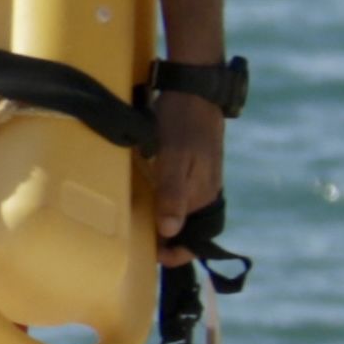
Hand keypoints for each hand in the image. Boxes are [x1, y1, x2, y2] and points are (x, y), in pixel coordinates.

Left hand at [153, 92, 227, 244]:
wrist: (194, 88)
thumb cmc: (182, 122)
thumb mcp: (175, 157)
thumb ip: (172, 195)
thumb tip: (169, 232)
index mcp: (204, 195)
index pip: (196, 240)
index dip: (176, 254)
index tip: (154, 256)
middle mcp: (205, 191)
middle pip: (187, 229)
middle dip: (167, 240)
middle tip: (140, 241)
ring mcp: (199, 178)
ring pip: (182, 212)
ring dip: (163, 221)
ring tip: (138, 224)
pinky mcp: (191, 165)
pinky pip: (178, 194)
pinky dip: (163, 202)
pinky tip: (146, 196)